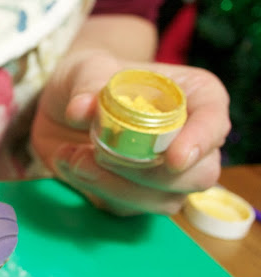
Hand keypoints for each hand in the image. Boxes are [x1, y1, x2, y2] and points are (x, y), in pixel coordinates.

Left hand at [31, 49, 230, 215]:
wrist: (63, 105)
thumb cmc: (90, 77)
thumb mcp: (87, 68)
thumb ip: (88, 84)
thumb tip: (80, 109)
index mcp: (194, 99)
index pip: (214, 122)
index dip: (200, 142)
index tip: (174, 158)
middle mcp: (189, 141)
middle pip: (197, 176)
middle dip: (147, 173)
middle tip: (99, 154)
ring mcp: (166, 175)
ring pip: (162, 201)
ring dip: (113, 186)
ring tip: (73, 156)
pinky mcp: (135, 196)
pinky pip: (124, 208)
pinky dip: (92, 189)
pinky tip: (68, 161)